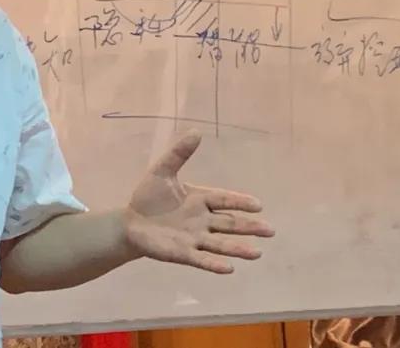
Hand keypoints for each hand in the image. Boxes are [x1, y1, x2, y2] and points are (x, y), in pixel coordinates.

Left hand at [123, 131, 274, 273]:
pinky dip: (215, 264)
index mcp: (200, 199)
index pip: (224, 200)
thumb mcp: (162, 171)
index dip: (240, 202)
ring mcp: (194, 238)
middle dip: (249, 227)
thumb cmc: (148, 197)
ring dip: (239, 249)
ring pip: (221, 244)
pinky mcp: (183, 253)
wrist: (129, 222)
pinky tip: (230, 268)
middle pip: (229, 224)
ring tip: (257, 253)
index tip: (258, 205)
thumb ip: (179, 153)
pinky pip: (202, 259)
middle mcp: (202, 220)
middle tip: (270, 230)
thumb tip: (196, 131)